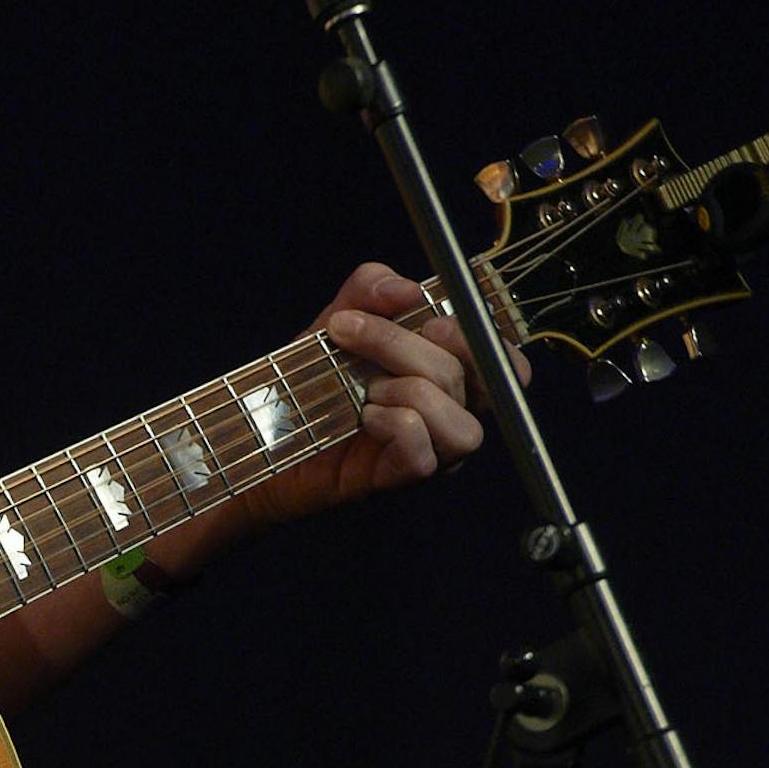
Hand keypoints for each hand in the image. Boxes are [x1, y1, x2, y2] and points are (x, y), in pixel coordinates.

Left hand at [240, 262, 530, 529]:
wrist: (262, 423)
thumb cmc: (312, 373)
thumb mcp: (340, 317)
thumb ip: (371, 290)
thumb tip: (408, 288)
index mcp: (449, 375)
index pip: (506, 363)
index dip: (477, 338)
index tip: (426, 319)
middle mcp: (450, 414)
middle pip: (475, 379)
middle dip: (405, 345)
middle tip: (347, 332)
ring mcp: (431, 452)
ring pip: (462, 426)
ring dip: (408, 392)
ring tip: (364, 389)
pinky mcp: (398, 478)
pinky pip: (424, 456)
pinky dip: (395, 426)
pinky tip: (364, 417)